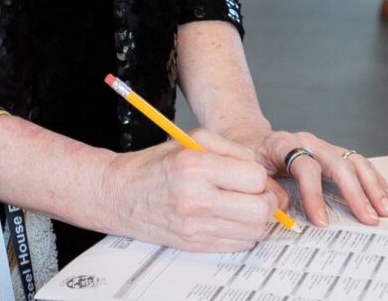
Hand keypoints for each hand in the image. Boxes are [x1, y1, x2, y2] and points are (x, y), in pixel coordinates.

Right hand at [94, 129, 285, 251]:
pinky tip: (227, 218)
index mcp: (196, 167)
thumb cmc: (156, 166)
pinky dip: (241, 232)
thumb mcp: (193, 141)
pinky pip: (238, 244)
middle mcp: (196, 199)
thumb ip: (232, 151)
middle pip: (260, 209)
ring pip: (254, 231)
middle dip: (267, 201)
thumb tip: (262, 174)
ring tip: (242, 205)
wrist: (120, 195)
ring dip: (256, 219)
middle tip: (259, 194)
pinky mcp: (195, 245)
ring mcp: (195, 226)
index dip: (261, 177)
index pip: (255, 178)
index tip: (253, 177)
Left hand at [223, 127, 387, 228]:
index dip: (315, 195)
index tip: (322, 222)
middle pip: (339, 164)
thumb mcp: (246, 169)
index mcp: (284, 143)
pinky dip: (373, 178)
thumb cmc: (246, 156)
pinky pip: (358, 163)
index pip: (306, 168)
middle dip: (357, 194)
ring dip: (372, 186)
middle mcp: (308, 141)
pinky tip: (384, 194)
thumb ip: (263, 186)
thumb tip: (283, 206)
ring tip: (385, 209)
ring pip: (354, 161)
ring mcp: (323, 145)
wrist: (249, 137)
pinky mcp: (332, 152)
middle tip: (369, 219)